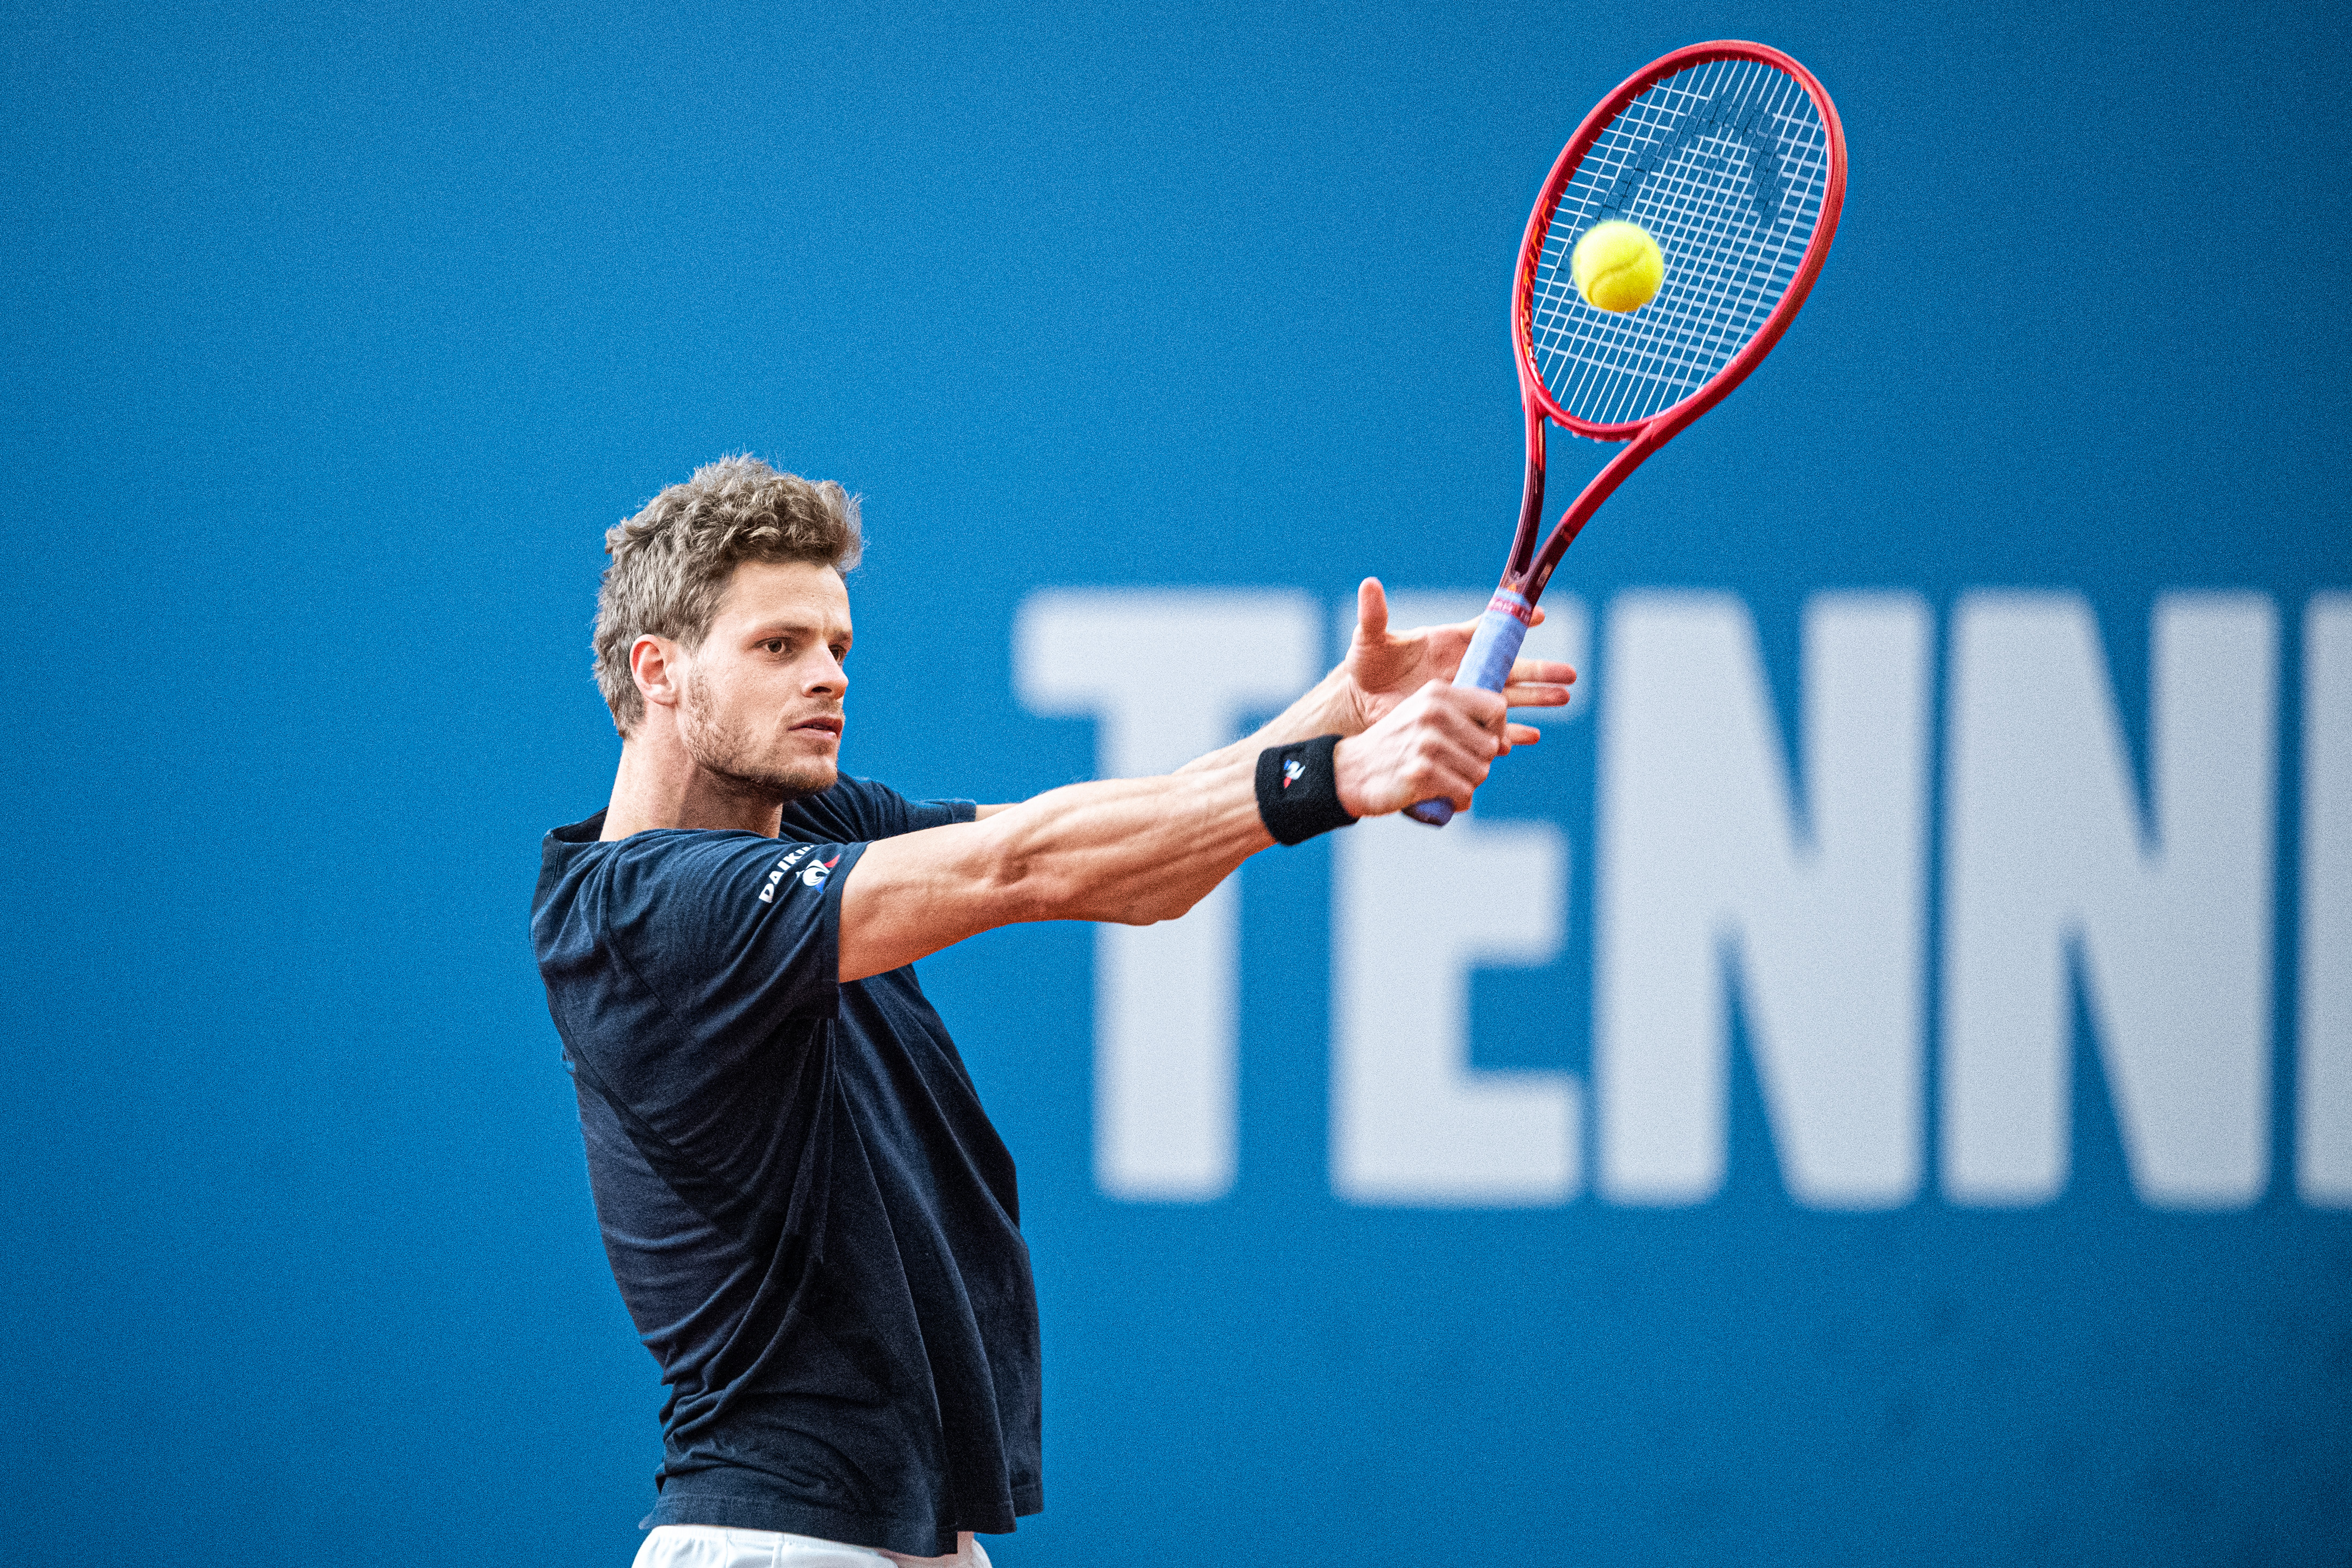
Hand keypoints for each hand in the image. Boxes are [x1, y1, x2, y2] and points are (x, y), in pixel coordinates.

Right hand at [1331, 679, 1510, 818]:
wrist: (1352, 771)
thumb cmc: (1397, 746)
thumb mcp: (1425, 716)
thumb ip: (1463, 721)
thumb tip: (1507, 745)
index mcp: (1437, 693)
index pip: (1496, 707)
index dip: (1498, 730)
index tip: (1482, 742)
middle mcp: (1433, 713)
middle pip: (1491, 745)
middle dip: (1479, 763)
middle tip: (1454, 768)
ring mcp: (1427, 743)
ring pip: (1481, 772)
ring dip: (1467, 783)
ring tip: (1444, 780)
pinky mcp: (1422, 773)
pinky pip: (1464, 793)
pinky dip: (1457, 801)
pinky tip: (1439, 795)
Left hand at [1338, 578, 1575, 744]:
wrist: (1361, 701)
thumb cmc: (1368, 666)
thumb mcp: (1370, 639)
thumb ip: (1374, 614)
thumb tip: (1369, 583)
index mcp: (1453, 641)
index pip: (1491, 629)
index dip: (1516, 621)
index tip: (1541, 615)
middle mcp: (1467, 668)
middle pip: (1513, 668)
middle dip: (1542, 671)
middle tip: (1571, 674)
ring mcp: (1465, 696)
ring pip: (1510, 697)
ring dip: (1537, 699)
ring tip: (1565, 698)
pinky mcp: (1458, 722)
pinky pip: (1490, 729)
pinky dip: (1509, 733)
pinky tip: (1531, 737)